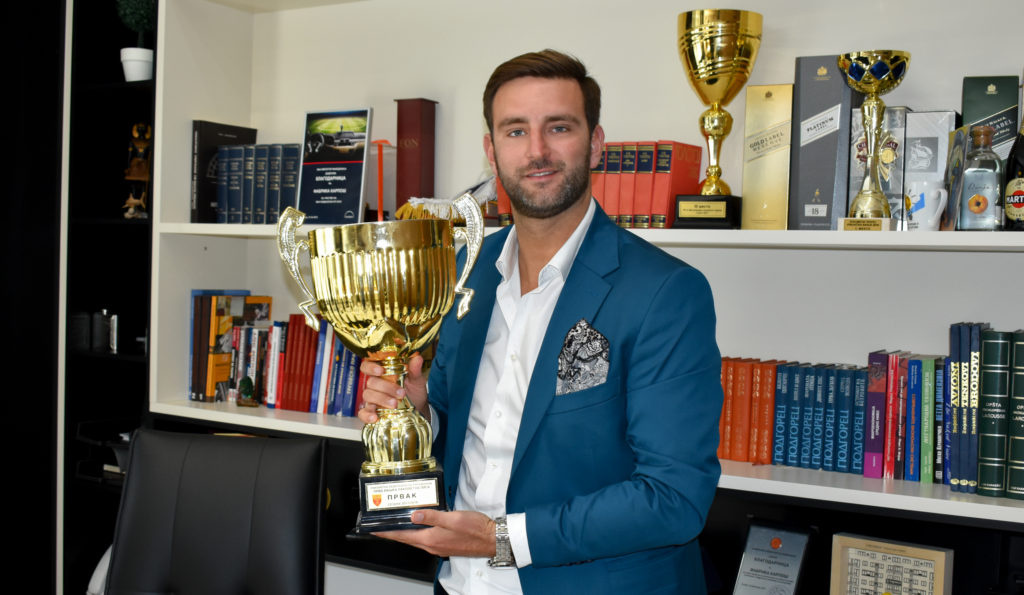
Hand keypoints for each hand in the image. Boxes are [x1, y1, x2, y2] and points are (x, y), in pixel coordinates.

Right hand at [357, 353, 428, 423]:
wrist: (418, 409)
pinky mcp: (371, 412)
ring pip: (368, 396)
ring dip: (381, 399)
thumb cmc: (414, 392)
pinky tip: (375, 417)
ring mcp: (372, 399)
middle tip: (401, 393)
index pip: (368, 366)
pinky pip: (363, 414)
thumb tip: (417, 358)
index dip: (370, 367)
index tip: (380, 370)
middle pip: (371, 382)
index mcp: (383, 374)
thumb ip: (415, 370)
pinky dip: (367, 415)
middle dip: (386, 387)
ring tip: (395, 404)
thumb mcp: (416, 381)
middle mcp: (375, 385)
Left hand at [374, 510, 495, 557]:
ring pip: (417, 539)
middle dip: (394, 532)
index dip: (387, 532)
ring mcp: (440, 547)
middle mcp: (433, 546)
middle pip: (407, 539)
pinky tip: (420, 524)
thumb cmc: (475, 529)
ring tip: (398, 522)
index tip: (374, 529)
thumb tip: (413, 515)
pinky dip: (419, 532)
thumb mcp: (452, 518)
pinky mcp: (446, 544)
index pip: (403, 536)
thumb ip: (432, 516)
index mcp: (431, 540)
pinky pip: (427, 538)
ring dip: (406, 532)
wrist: (493, 540)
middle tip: (382, 524)